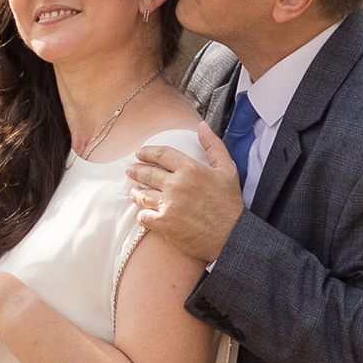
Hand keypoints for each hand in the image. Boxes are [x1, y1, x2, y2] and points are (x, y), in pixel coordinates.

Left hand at [129, 124, 242, 263]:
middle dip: (135, 171)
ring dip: (136, 192)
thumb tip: (201, 126)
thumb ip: (213, 146)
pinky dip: (142, 214)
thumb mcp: (227, 170)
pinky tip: (143, 213)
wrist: (232, 236)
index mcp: (191, 168)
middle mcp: (177, 184)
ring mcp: (168, 204)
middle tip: (129, 170)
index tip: (139, 153)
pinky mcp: (164, 224)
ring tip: (134, 192)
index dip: (147, 152)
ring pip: (142, 195)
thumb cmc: (230, 203)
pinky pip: (143, 216)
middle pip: (147, 173)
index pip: (161, 154)